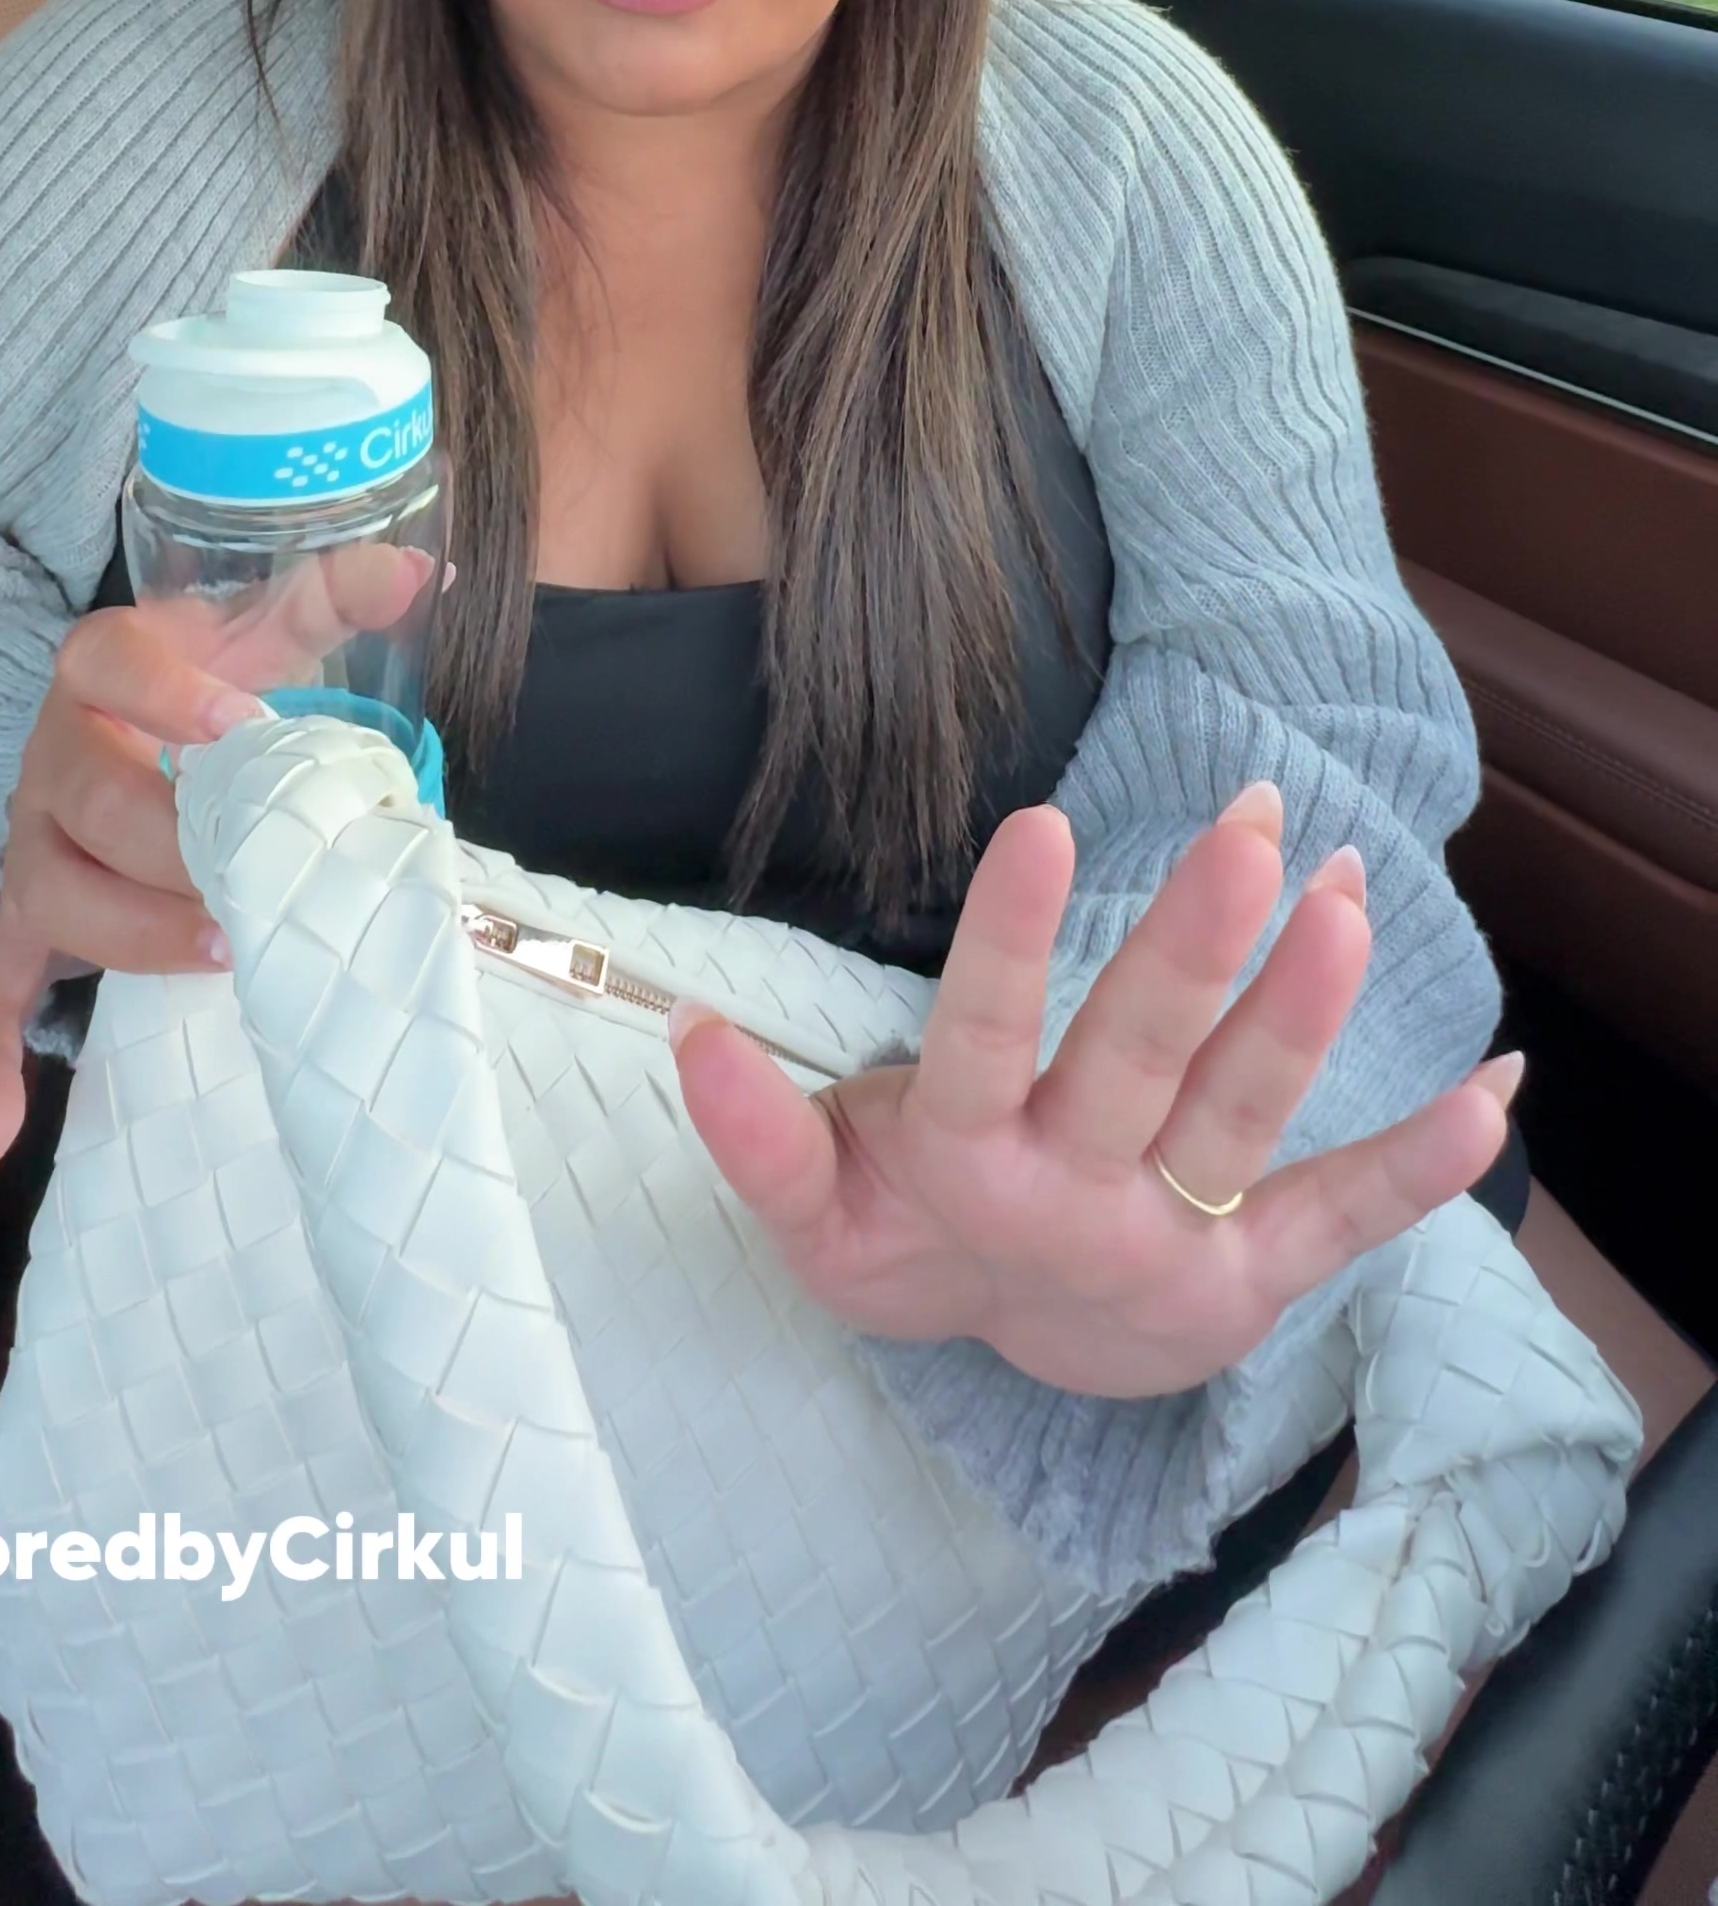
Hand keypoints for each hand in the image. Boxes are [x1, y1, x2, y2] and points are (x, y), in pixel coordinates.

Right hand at [0, 545, 433, 1185]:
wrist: (120, 717)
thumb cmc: (203, 675)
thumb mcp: (258, 625)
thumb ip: (329, 594)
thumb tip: (415, 573)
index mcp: (103, 669)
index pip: (113, 662)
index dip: (171, 692)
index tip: (244, 726)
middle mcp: (53, 756)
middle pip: (89, 800)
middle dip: (173, 844)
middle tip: (253, 879)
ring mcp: (32, 845)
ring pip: (55, 896)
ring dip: (131, 936)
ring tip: (222, 954)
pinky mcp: (25, 917)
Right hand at [668, 782, 1521, 1398]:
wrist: (995, 1359)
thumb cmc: (898, 1235)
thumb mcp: (810, 1208)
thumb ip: (762, 1128)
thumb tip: (688, 1035)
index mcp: (967, 1167)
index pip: (988, 1041)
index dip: (1013, 943)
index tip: (1045, 826)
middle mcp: (1078, 1202)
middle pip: (1141, 1066)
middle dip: (1195, 946)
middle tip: (1248, 828)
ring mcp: (1173, 1241)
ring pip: (1243, 1122)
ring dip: (1302, 1012)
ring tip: (1347, 894)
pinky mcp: (1254, 1278)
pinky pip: (1342, 1219)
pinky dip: (1421, 1166)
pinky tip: (1497, 1094)